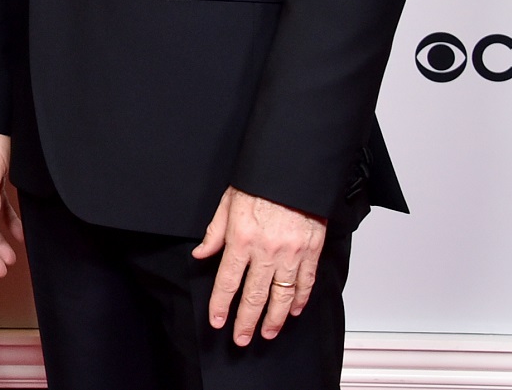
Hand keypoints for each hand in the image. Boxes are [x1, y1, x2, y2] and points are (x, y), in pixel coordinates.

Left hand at [191, 186, 326, 344]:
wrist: (293, 172)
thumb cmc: (260, 184)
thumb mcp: (228, 203)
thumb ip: (214, 233)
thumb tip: (201, 254)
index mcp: (241, 239)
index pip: (227, 281)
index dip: (221, 305)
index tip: (218, 321)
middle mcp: (266, 251)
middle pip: (254, 295)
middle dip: (246, 321)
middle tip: (241, 339)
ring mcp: (291, 254)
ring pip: (282, 295)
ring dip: (274, 319)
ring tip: (267, 333)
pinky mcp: (311, 252)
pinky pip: (305, 282)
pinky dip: (300, 299)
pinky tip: (293, 311)